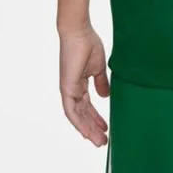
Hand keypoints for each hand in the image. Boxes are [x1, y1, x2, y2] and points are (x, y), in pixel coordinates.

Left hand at [59, 25, 109, 145]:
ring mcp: (68, 89)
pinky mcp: (66, 88)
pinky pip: (71, 111)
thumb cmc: (88, 43)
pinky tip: (86, 132)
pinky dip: (78, 122)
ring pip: (77, 116)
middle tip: (103, 140)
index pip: (87, 106)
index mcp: (79, 83)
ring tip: (99, 140)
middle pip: (82, 114)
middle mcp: (72, 89)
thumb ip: (101, 82)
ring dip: (87, 129)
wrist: (79, 31)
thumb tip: (105, 96)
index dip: (95, 117)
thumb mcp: (99, 67)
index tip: (105, 127)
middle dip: (93, 127)